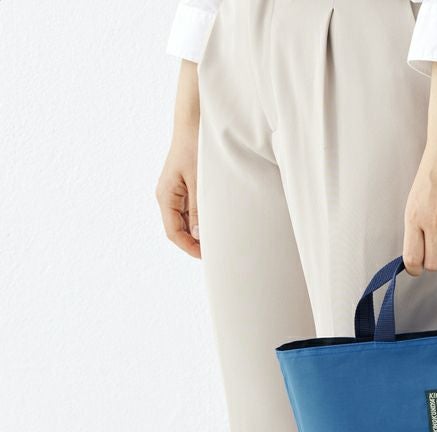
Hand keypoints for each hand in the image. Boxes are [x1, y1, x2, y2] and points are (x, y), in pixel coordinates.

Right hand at [156, 59, 200, 258]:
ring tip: (221, 238)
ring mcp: (177, 192)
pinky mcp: (187, 187)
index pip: (174, 233)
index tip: (209, 256)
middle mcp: (168, 196)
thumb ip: (199, 209)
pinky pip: (193, 210)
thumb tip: (199, 236)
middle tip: (219, 252)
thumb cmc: (196, 146)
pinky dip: (204, 219)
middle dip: (197, 243)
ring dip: (201, 231)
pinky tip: (219, 222)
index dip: (190, 248)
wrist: (195, 120)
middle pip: (180, 230)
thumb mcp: (200, 180)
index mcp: (166, 196)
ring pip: (187, 222)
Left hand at [403, 62, 436, 276]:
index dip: (415, 269)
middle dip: (436, 264)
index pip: (412, 258)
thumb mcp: (415, 200)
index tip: (419, 267)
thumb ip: (417, 227)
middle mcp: (433, 221)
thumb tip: (420, 254)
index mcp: (414, 216)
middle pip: (434, 263)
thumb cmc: (433, 173)